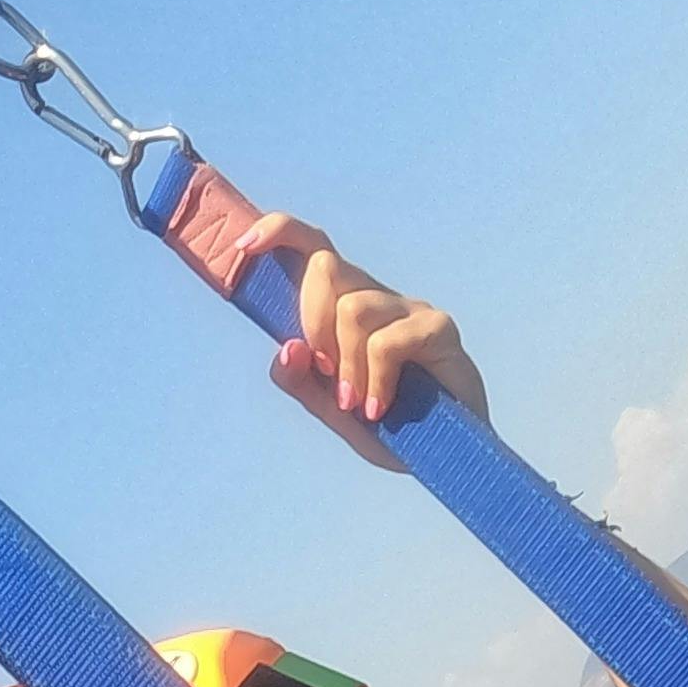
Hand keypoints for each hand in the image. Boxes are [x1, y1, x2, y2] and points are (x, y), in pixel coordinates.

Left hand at [230, 210, 488, 471]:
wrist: (445, 452)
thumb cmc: (388, 424)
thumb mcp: (330, 409)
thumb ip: (301, 381)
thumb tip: (288, 348)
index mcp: (343, 306)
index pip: (312, 249)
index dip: (279, 234)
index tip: (242, 247)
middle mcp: (376, 296)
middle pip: (325, 267)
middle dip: (310, 320)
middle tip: (324, 372)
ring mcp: (409, 308)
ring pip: (353, 308)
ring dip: (346, 365)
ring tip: (357, 403)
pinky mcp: (438, 327)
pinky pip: (387, 343)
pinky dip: (374, 381)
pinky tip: (377, 408)